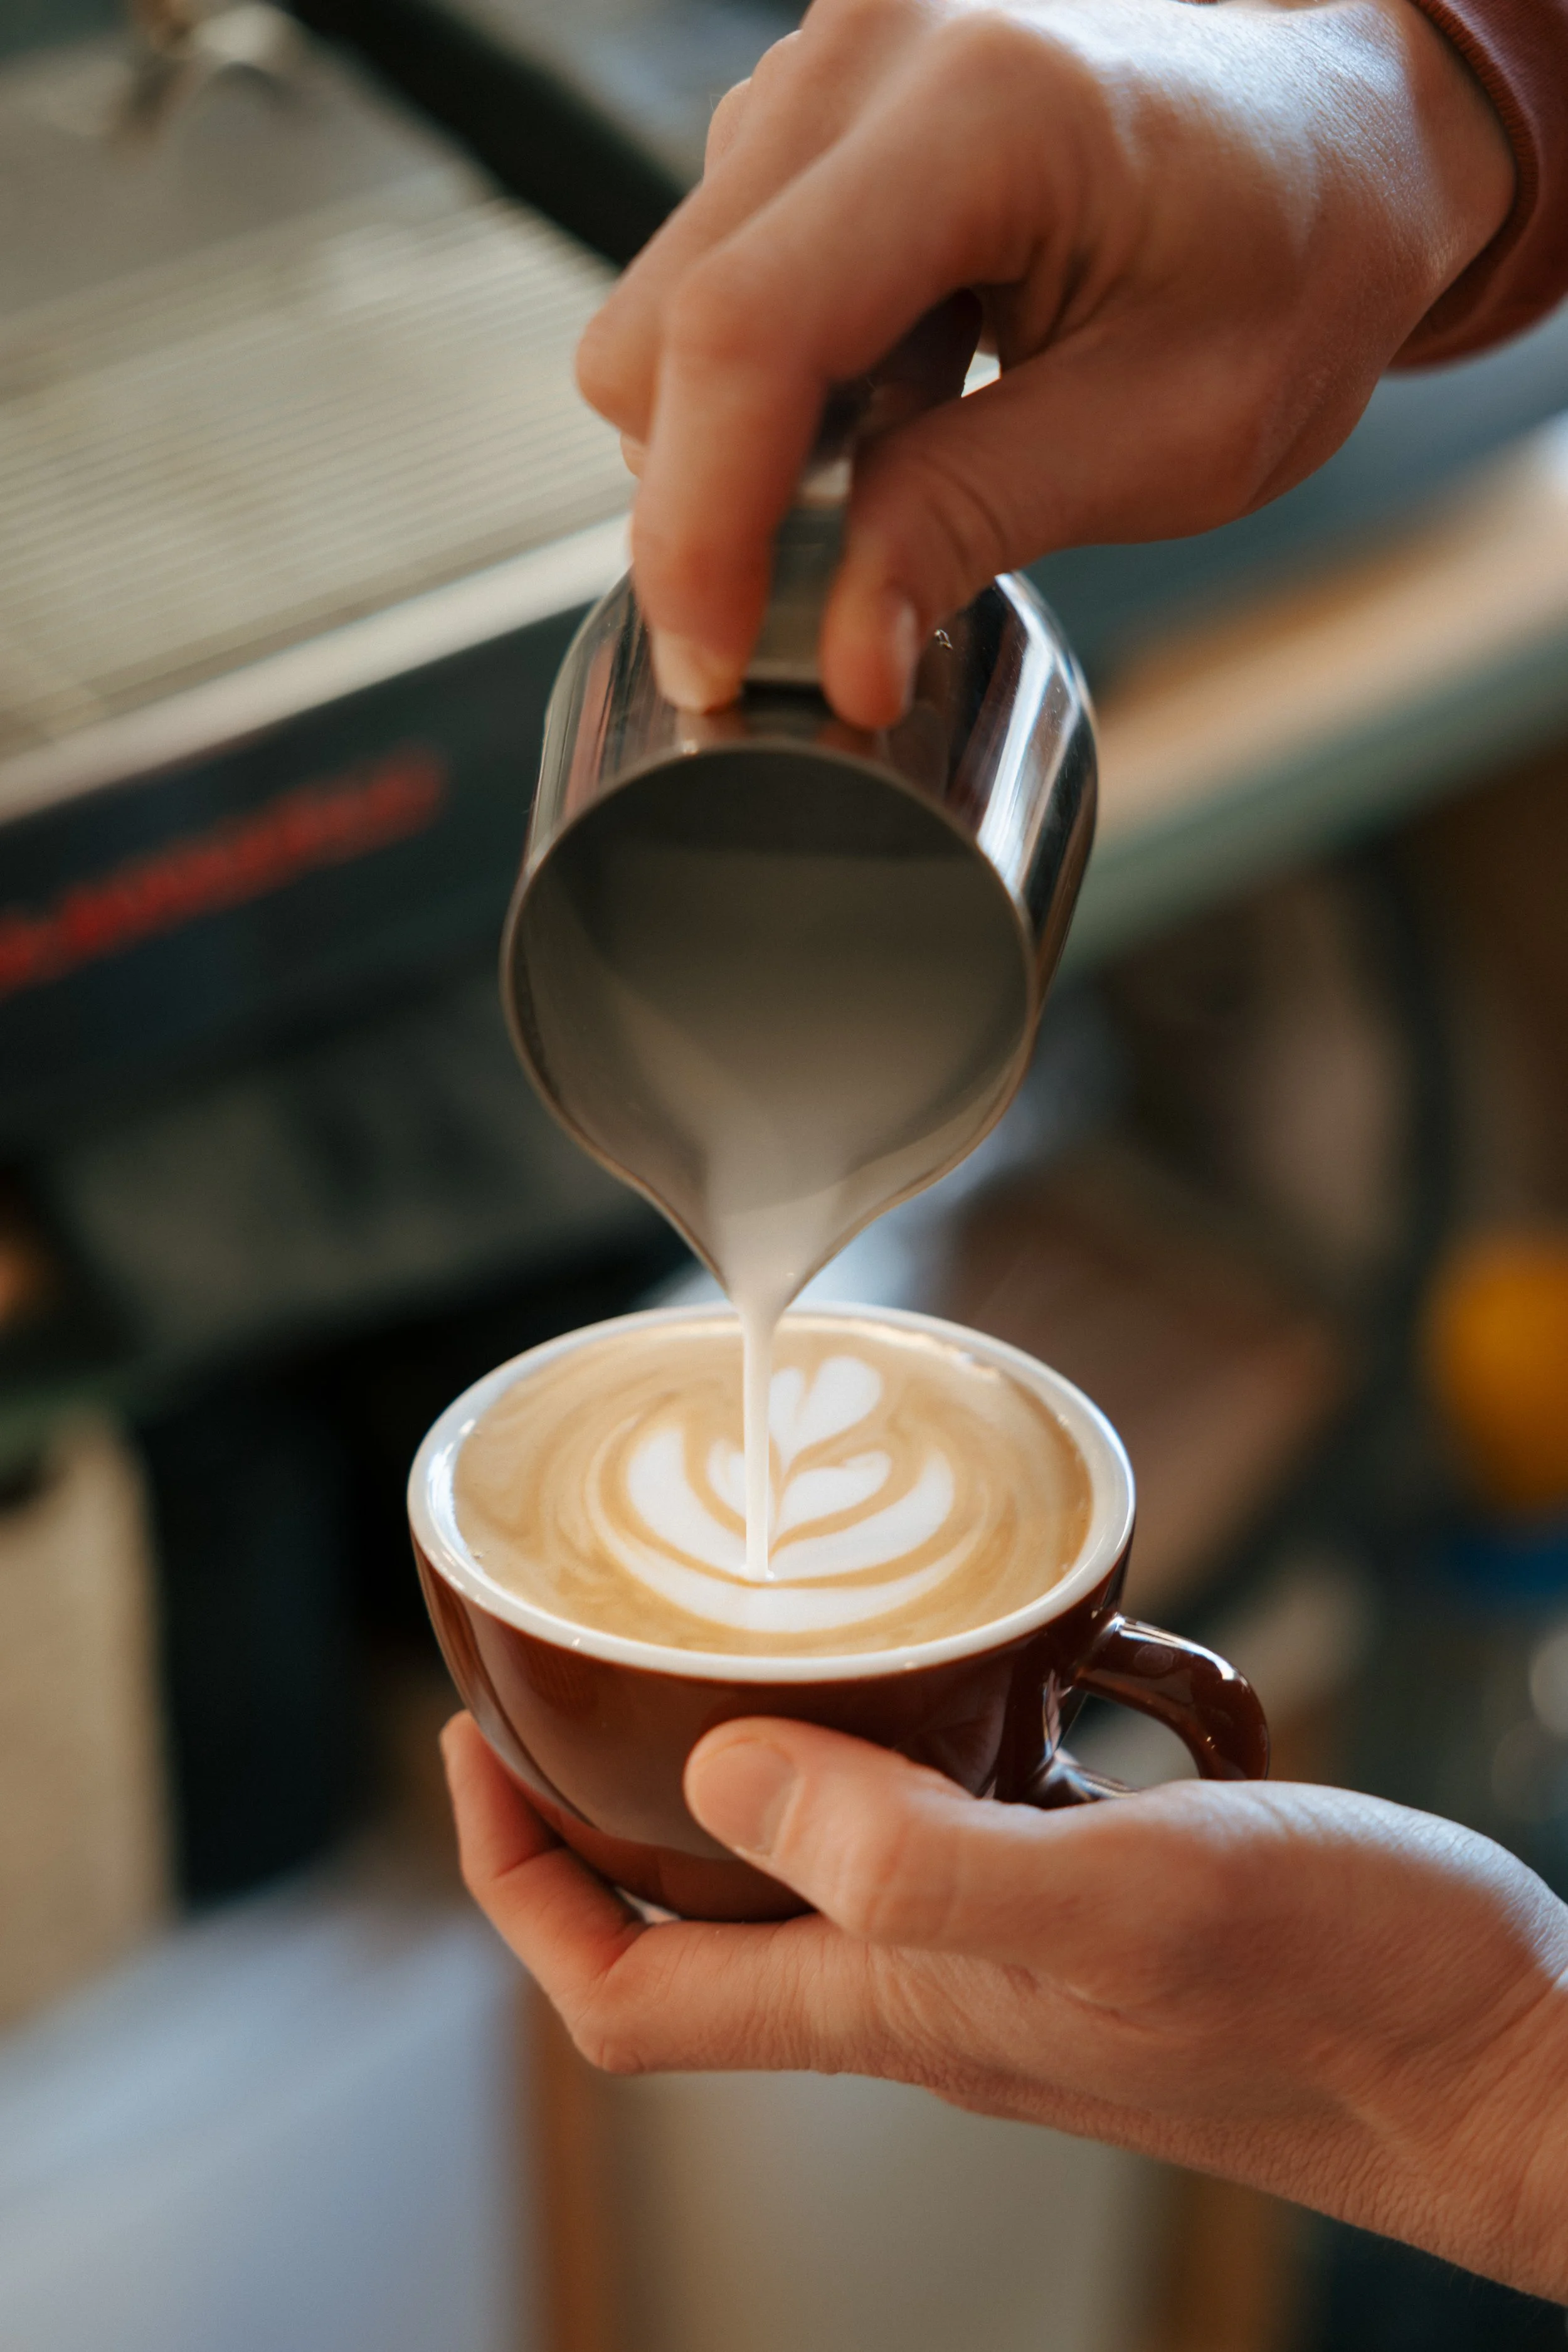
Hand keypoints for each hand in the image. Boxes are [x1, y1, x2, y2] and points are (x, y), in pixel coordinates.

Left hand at [443, 1710, 1567, 2299]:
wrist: (1511, 2064)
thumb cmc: (1348, 2002)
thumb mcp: (1125, 1906)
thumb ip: (920, 1857)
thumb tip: (724, 1777)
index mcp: (902, 2005)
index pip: (629, 1997)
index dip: (518, 1886)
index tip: (477, 1746)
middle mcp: (935, 1986)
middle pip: (701, 1921)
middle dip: (611, 1801)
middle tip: (583, 1661)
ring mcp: (1021, 1943)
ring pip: (834, 1850)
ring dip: (784, 1745)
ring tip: (768, 1619)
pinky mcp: (1108, 1895)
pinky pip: (984, 1800)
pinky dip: (971, 1716)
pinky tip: (1023, 1636)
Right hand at [576, 0, 1511, 725]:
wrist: (1339, 138)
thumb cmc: (1299, 263)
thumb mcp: (1175, 434)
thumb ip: (975, 526)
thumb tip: (836, 663)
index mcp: (987, 107)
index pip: (748, 328)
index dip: (701, 525)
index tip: (720, 666)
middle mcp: (872, 49)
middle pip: (660, 329)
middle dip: (711, 502)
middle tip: (842, 583)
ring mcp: (825, 62)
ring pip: (659, 317)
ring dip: (744, 442)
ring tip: (911, 444)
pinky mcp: (807, 106)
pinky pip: (704, 283)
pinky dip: (771, 385)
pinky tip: (900, 383)